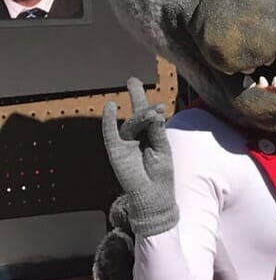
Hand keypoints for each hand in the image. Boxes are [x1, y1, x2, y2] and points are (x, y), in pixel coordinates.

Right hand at [101, 79, 177, 238]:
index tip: (154, 99)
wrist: (153, 198)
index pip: (149, 117)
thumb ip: (157, 131)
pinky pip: (110, 133)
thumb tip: (153, 112)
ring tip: (148, 109)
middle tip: (133, 81)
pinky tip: (110, 105)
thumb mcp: (163, 150)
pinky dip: (108, 120)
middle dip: (138, 100)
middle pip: (138, 117)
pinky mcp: (116, 152)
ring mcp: (125, 145)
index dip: (150, 106)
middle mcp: (137, 139)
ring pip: (131, 125)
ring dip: (139, 116)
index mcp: (151, 137)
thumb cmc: (161, 176)